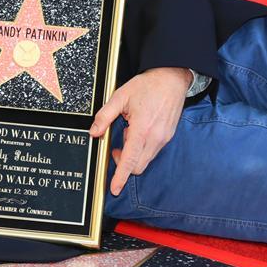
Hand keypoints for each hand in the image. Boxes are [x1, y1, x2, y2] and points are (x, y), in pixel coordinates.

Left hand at [89, 67, 190, 195]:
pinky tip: (139, 130)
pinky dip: (142, 148)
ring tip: (129, 131)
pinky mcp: (168, 137)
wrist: (172, 78)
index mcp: (142, 129)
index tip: (114, 189)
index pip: (129, 161)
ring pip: (145, 160)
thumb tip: (94, 132)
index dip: (120, 177)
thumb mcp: (120, 97)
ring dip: (133, 154)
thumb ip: (104, 117)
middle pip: (138, 166)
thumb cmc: (147, 86)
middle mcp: (155, 138)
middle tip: (116, 147)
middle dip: (124, 163)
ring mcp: (164, 138)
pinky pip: (152, 151)